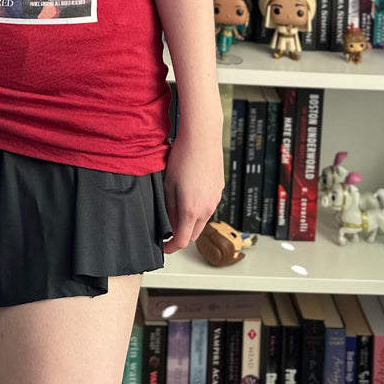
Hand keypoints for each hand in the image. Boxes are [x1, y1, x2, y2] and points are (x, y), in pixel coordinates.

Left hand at [162, 123, 224, 254]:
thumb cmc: (182, 156)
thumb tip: (168, 222)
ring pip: (202, 220)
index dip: (170, 247)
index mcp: (191, 210)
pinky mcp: (219, 189)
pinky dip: (199, 207)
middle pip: (194, 234)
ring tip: (178, 204)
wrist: (202, 136)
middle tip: (168, 226)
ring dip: (191, 220)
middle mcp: (206, 208)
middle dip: (181, 234)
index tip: (163, 246)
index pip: (182, 241)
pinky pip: (209, 206)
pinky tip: (190, 190)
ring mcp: (215, 199)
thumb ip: (169, 207)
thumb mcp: (168, 184)